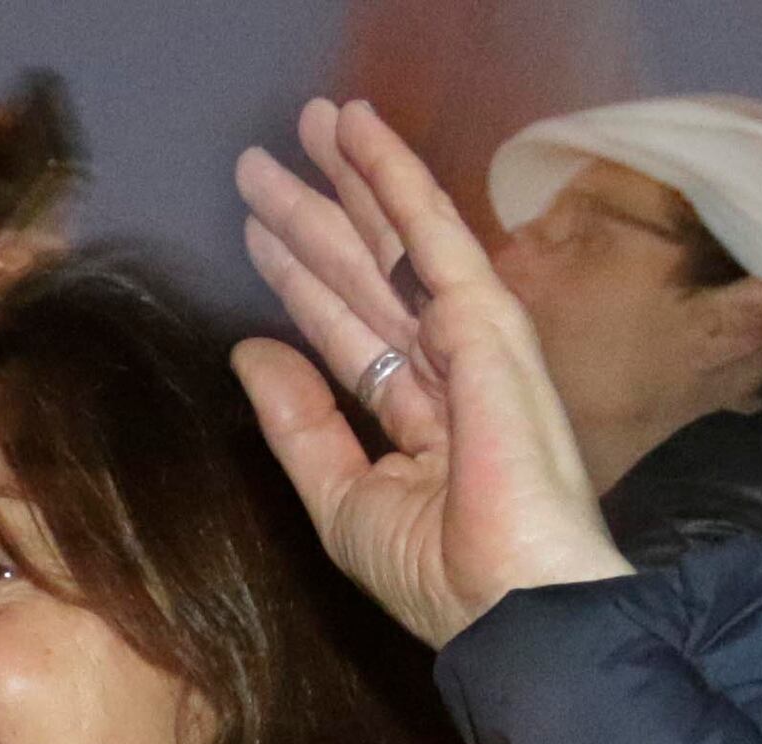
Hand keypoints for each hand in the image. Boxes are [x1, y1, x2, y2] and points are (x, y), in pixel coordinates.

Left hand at [231, 98, 629, 647]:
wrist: (511, 604)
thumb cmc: (439, 577)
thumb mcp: (343, 500)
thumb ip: (299, 424)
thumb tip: (250, 350)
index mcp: (420, 422)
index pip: (350, 333)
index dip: (302, 283)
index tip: (258, 234)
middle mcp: (449, 372)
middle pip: (367, 278)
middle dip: (317, 217)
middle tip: (261, 163)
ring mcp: (473, 342)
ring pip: (398, 243)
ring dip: (356, 178)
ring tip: (308, 122)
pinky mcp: (487, 321)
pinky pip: (434, 236)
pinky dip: (398, 180)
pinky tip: (363, 134)